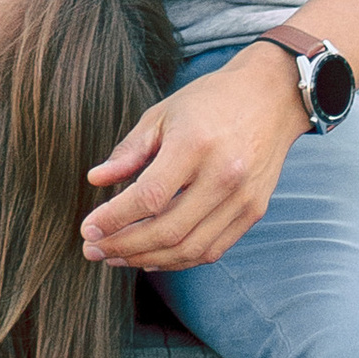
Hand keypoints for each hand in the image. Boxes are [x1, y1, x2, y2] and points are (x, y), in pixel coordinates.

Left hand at [81, 45, 303, 273]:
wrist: (270, 97)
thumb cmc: (209, 102)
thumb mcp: (162, 114)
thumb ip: (129, 151)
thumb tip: (96, 180)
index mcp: (195, 145)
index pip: (149, 197)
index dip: (114, 219)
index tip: (88, 229)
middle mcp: (223, 175)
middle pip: (167, 229)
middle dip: (123, 246)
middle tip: (94, 250)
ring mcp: (242, 197)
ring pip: (189, 248)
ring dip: (147, 259)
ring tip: (117, 257)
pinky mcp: (253, 211)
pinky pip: (212, 249)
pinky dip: (179, 260)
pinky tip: (151, 257)